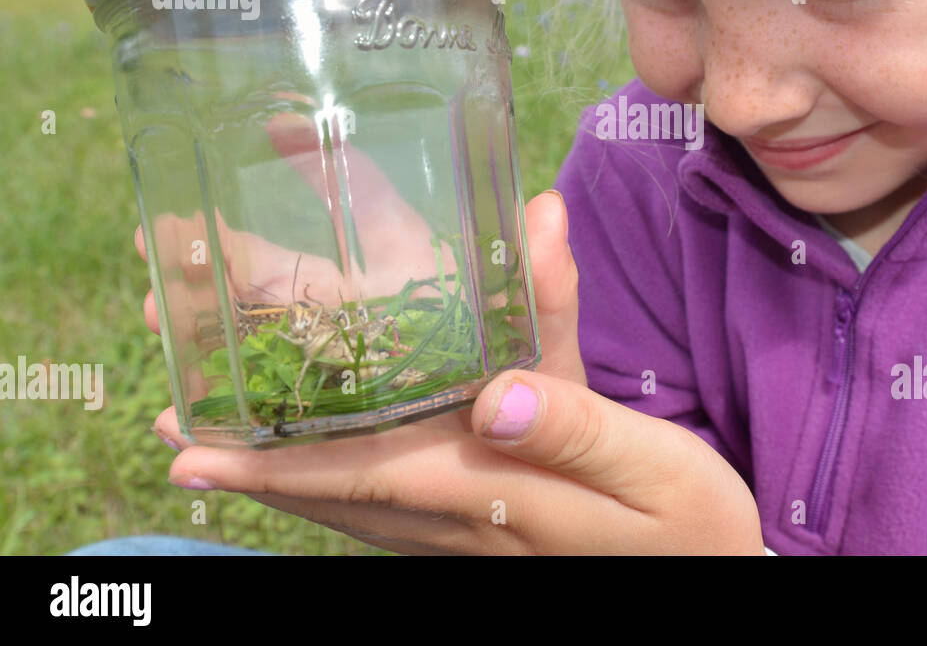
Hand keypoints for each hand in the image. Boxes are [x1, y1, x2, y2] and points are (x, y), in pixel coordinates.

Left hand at [140, 129, 763, 553]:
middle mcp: (465, 523)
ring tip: (212, 454)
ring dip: (279, 481)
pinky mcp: (485, 537)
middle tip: (172, 433)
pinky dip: (334, 489)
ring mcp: (470, 540)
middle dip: (253, 469)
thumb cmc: (690, 521)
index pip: (368, 475)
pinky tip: (317, 470)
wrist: (715, 576)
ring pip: (353, 512)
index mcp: (499, 494)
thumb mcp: (656, 466)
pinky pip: (386, 516)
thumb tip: (497, 389)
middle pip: (338, 497)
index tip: (193, 448)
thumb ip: (579, 424)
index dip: (278, 461)